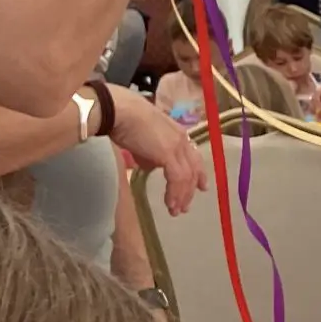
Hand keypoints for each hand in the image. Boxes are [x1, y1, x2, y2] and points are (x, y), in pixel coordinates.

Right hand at [107, 88, 207, 214]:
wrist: (119, 111)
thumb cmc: (124, 120)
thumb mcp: (142, 140)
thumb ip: (149, 154)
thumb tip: (150, 166)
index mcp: (178, 133)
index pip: (193, 157)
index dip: (198, 174)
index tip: (201, 188)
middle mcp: (182, 140)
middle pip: (193, 169)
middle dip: (190, 190)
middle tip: (185, 206)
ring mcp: (177, 146)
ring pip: (187, 177)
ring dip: (182, 196)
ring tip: (175, 210)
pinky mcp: (169, 154)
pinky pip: (177, 179)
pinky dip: (175, 193)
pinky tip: (170, 203)